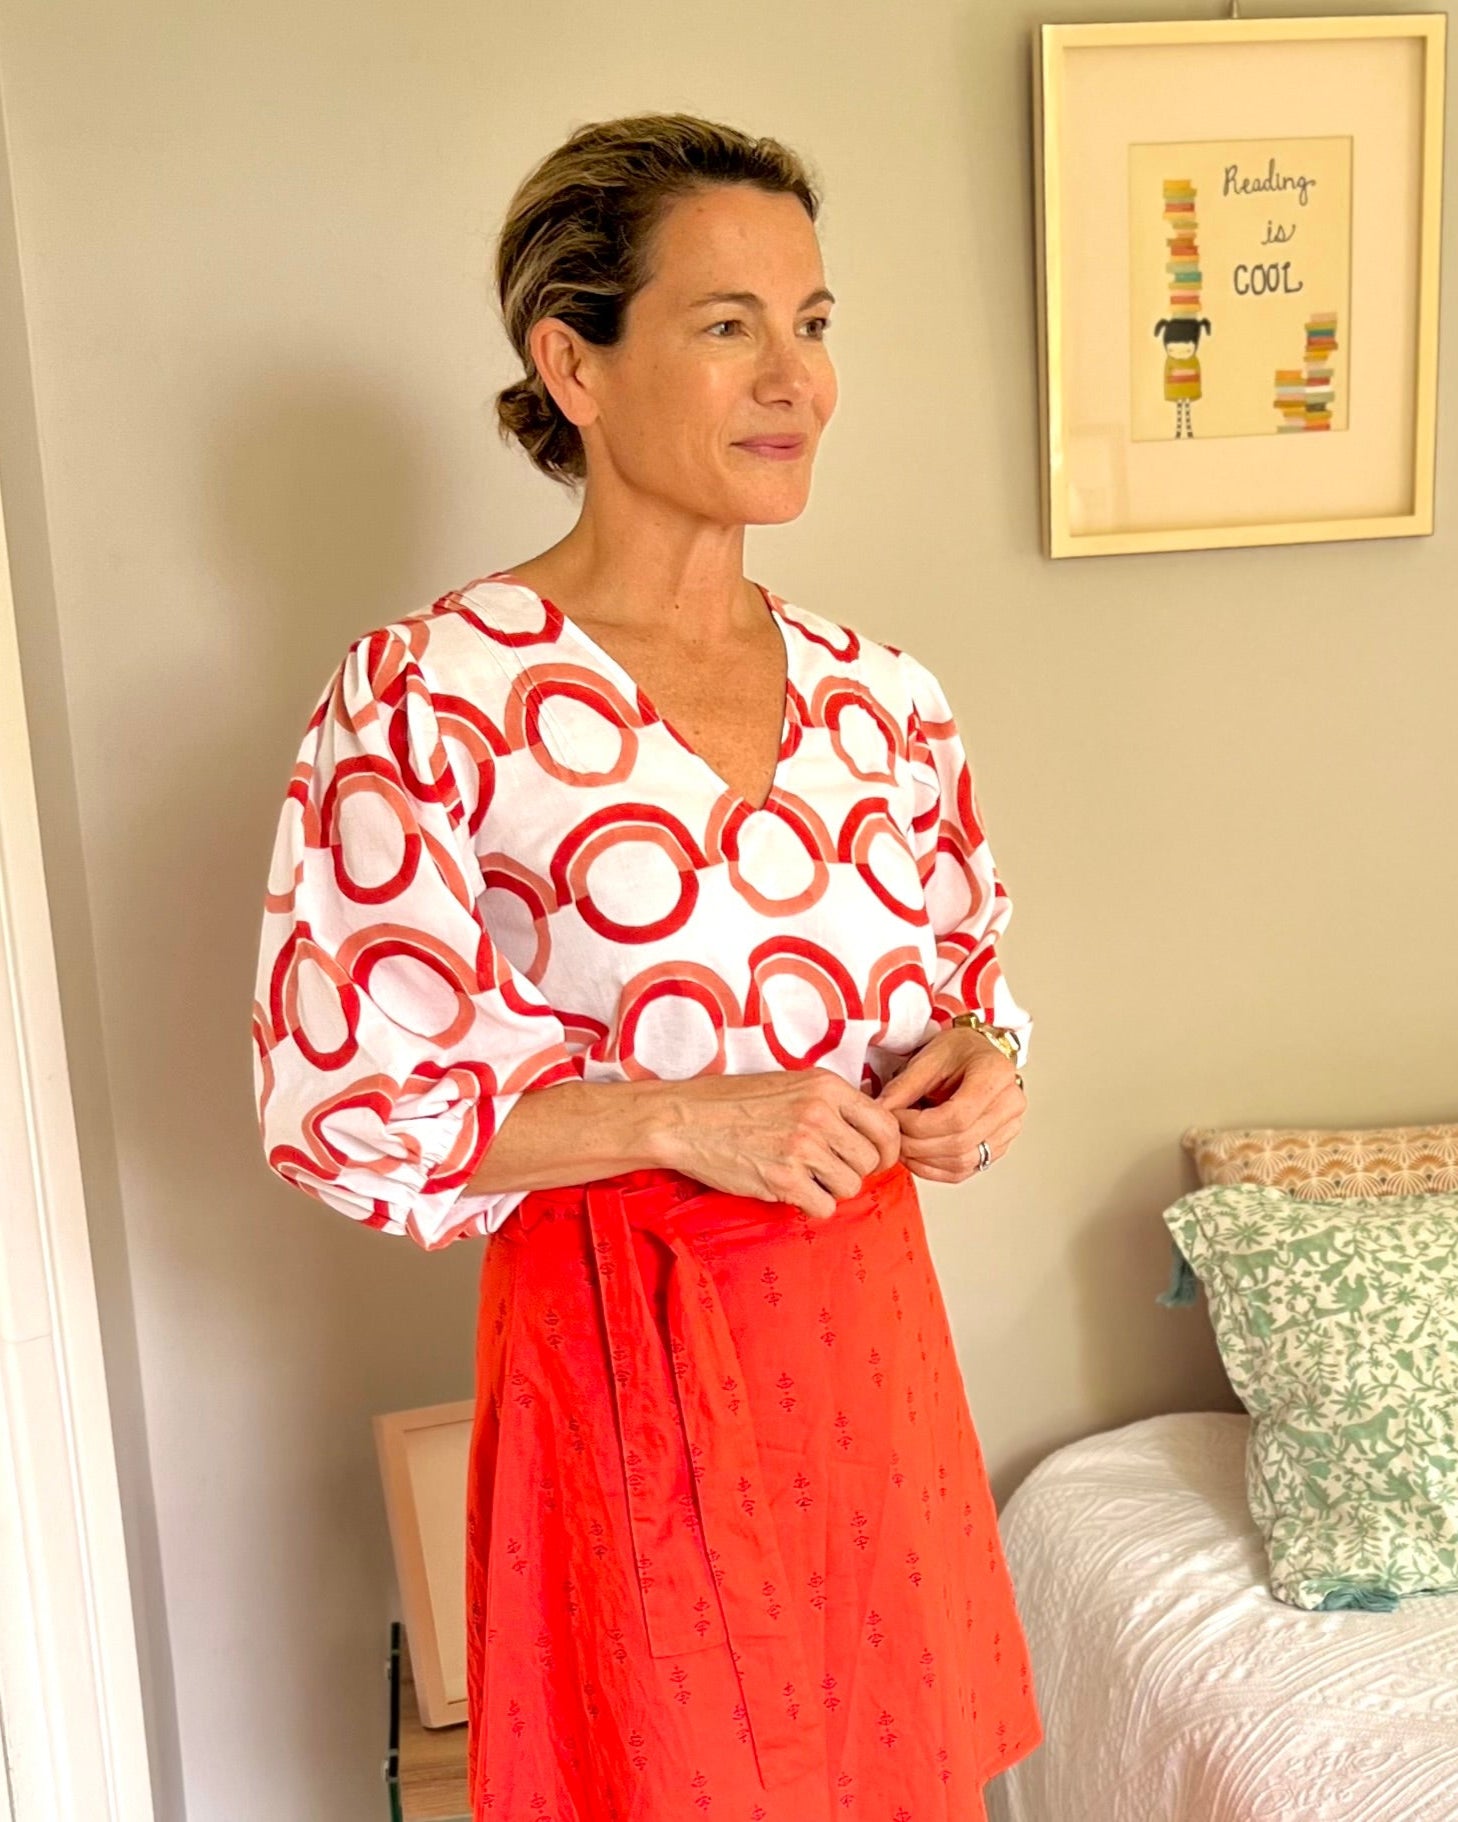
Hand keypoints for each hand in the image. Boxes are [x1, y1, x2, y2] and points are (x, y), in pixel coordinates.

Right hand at [656, 1067, 902, 1219]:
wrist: (685, 1120)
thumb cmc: (732, 1103)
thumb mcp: (789, 1084)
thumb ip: (830, 1104)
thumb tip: (867, 1132)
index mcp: (825, 1087)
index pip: (885, 1124)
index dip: (888, 1149)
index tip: (876, 1159)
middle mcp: (819, 1114)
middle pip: (870, 1160)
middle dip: (855, 1172)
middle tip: (830, 1172)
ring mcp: (802, 1147)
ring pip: (850, 1186)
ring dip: (832, 1190)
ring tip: (805, 1179)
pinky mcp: (783, 1179)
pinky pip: (824, 1207)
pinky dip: (812, 1207)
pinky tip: (792, 1192)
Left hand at [873, 1028, 1025, 1183]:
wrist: (978, 1054)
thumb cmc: (959, 1050)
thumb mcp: (929, 1057)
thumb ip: (904, 1085)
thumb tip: (881, 1111)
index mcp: (996, 1075)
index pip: (957, 1116)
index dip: (919, 1125)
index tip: (896, 1118)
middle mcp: (1010, 1104)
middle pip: (960, 1143)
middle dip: (917, 1145)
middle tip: (893, 1135)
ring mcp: (1008, 1129)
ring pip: (963, 1162)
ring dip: (924, 1160)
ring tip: (902, 1145)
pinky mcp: (998, 1146)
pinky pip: (966, 1170)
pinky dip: (935, 1169)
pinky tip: (917, 1157)